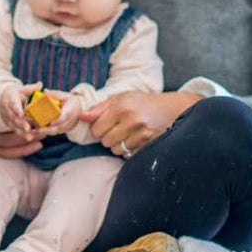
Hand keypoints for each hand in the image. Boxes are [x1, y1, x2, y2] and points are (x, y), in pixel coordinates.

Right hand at [0, 82, 43, 138]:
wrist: (2, 100)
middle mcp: (8, 109)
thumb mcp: (21, 89)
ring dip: (22, 130)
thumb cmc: (15, 94)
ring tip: (30, 135)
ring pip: (14, 125)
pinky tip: (29, 138)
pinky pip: (15, 129)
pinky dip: (22, 134)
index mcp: (11, 99)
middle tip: (27, 128)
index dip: (16, 109)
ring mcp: (8, 117)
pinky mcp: (10, 123)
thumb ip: (31, 88)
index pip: (13, 104)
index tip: (20, 113)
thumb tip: (40, 84)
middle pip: (14, 117)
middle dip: (20, 123)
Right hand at [0, 99, 45, 158]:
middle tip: (42, 134)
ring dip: (24, 148)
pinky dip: (18, 150)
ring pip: (7, 151)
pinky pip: (4, 152)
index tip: (32, 129)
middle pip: (6, 146)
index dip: (17, 135)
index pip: (0, 138)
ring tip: (40, 142)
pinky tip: (31, 146)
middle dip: (25, 141)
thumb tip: (18, 90)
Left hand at [37, 90, 81, 135]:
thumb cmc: (70, 101)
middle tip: (38, 129)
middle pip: (58, 127)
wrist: (79, 109)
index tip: (51, 123)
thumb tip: (45, 91)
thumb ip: (55, 94)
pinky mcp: (62, 130)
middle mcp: (68, 121)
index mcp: (70, 111)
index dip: (58, 121)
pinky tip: (37, 132)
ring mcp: (65, 127)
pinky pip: (54, 133)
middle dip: (48, 130)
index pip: (64, 117)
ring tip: (35, 131)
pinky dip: (46, 133)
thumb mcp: (65, 95)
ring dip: (45, 132)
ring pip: (55, 132)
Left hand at [78, 91, 200, 156]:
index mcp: (121, 106)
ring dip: (118, 144)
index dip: (98, 128)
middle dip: (108, 136)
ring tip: (128, 132)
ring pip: (115, 149)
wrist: (170, 108)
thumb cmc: (141, 102)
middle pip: (104, 141)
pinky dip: (129, 148)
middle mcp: (131, 120)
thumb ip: (99, 108)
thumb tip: (81, 117)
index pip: (96, 129)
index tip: (105, 124)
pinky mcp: (148, 143)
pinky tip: (136, 138)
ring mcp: (141, 133)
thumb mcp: (120, 98)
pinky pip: (128, 153)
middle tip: (118, 128)